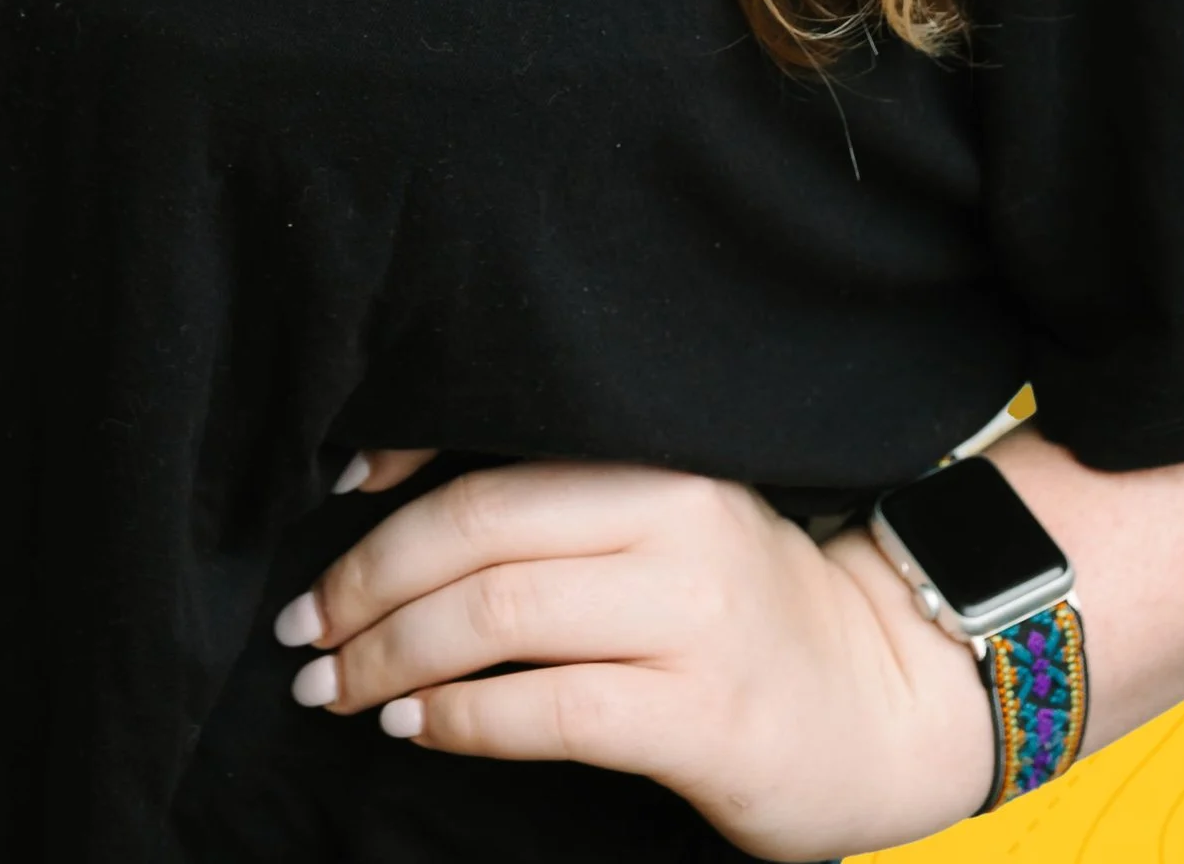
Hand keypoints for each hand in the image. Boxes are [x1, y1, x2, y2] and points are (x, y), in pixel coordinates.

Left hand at [273, 447, 995, 859]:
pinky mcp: (702, 718)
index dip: (391, 481)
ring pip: (500, 617)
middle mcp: (673, 523)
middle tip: (302, 630)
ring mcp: (692, 620)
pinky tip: (415, 727)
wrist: (881, 704)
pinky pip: (550, 709)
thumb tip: (379, 490)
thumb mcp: (661, 525)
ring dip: (394, 656)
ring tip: (337, 686)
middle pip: (478, 533)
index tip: (323, 509)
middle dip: (367, 583)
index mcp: (654, 463)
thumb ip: (554, 505)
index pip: (492, 456)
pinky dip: (462, 718)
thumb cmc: (738, 611)